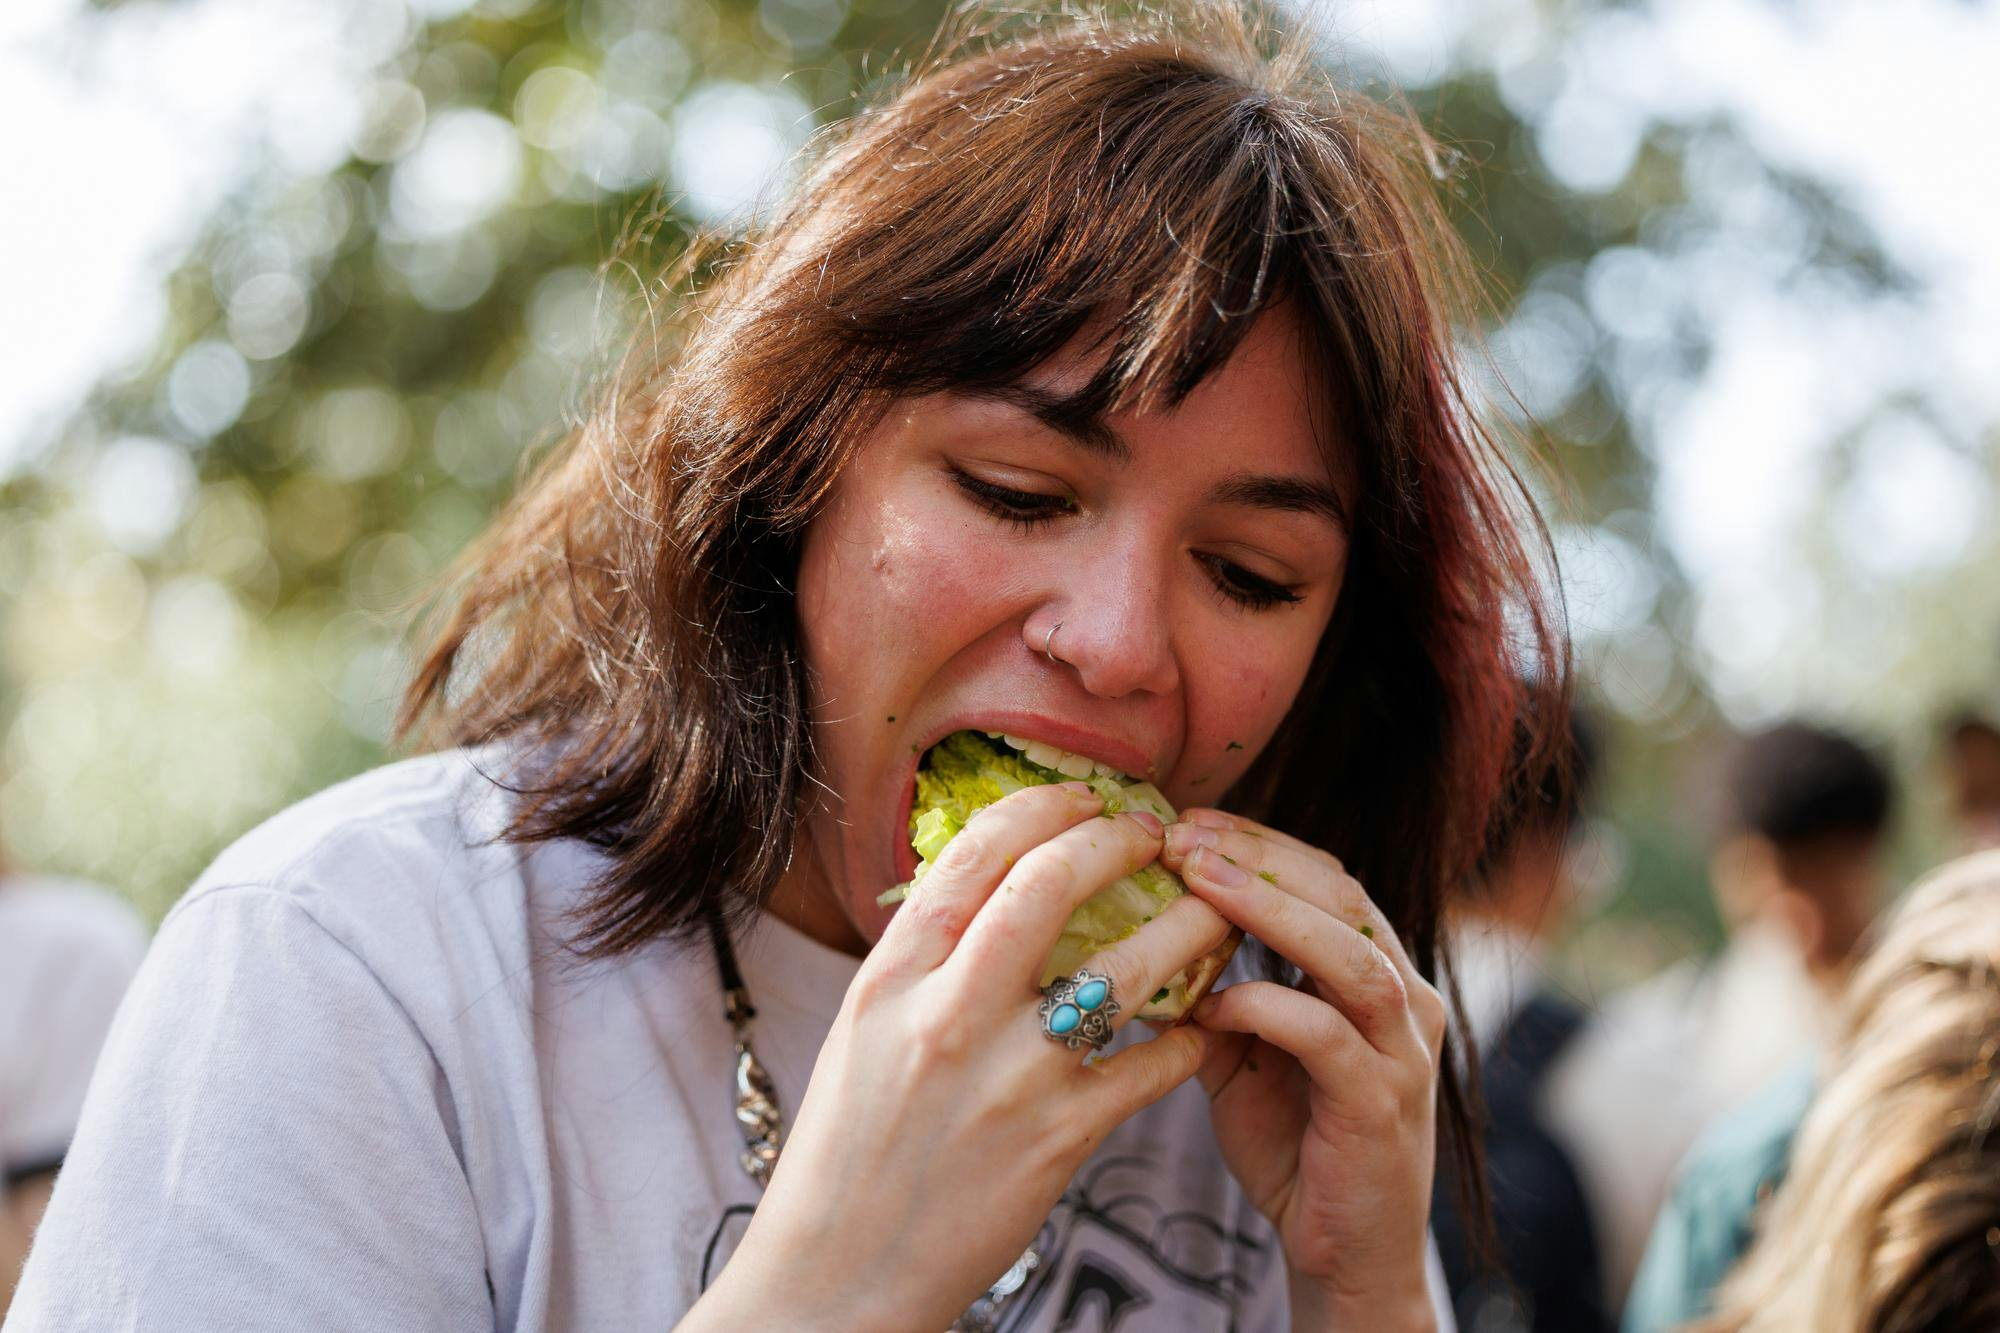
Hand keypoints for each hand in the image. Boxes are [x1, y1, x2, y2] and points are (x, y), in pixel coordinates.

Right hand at [686, 782, 1234, 1331]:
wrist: (839, 1275)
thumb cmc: (850, 1150)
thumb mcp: (862, 1029)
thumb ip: (925, 958)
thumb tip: (992, 877)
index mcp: (892, 978)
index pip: (976, 853)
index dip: (1044, 807)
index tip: (1087, 798)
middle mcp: (948, 1016)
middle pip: (1052, 885)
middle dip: (1120, 842)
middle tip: (1158, 835)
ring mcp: (1009, 1079)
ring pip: (1126, 969)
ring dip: (1185, 928)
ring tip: (1211, 913)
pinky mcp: (1060, 1141)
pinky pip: (1152, 1066)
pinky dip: (1187, 1036)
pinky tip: (1197, 1025)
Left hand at [1160, 809, 1446, 1332]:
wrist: (1345, 1254)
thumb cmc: (1295, 1145)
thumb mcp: (1244, 1054)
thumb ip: (1216, 991)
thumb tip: (1147, 931)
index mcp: (1376, 974)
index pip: (1326, 878)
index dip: (1257, 843)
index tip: (1185, 822)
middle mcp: (1403, 999)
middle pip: (1342, 894)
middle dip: (1259, 857)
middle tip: (1182, 836)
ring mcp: (1402, 1050)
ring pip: (1349, 951)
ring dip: (1269, 909)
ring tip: (1198, 878)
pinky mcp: (1382, 1103)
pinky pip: (1326, 1034)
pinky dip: (1265, 1007)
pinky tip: (1212, 1001)